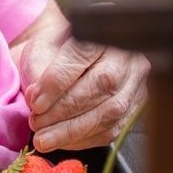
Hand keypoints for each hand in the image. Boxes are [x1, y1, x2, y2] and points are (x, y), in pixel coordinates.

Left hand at [11, 1, 148, 150]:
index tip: (35, 103)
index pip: (82, 55)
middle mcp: (127, 54)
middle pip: (100, 85)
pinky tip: (63, 141)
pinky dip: (85, 139)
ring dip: (73, 131)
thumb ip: (38, 70)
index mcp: (101, 30)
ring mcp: (137, 81)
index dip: (57, 82)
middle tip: (36, 124)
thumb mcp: (40, 50)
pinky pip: (114, 128)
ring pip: (110, 111)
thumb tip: (39, 99)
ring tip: (44, 139)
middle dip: (64, 111)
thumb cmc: (54, 51)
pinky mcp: (137, 105)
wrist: (71, 56)